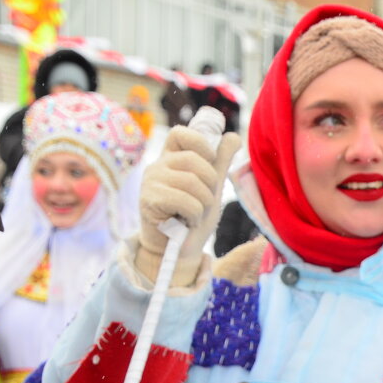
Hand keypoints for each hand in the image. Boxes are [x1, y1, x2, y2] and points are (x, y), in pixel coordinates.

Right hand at [136, 126, 241, 286]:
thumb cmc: (193, 216)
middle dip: (209, 185)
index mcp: (171, 158)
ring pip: (192, 182)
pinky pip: (185, 201)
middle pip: (195, 161)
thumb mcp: (211, 186)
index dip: (201, 145)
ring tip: (193, 213)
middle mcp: (157, 165)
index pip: (181, 133)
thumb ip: (220, 161)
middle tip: (202, 201)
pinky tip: (186, 221)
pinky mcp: (148, 200)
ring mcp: (150, 181)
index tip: (210, 164)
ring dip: (203, 203)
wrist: (179, 248)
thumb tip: (234, 136)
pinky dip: (194, 215)